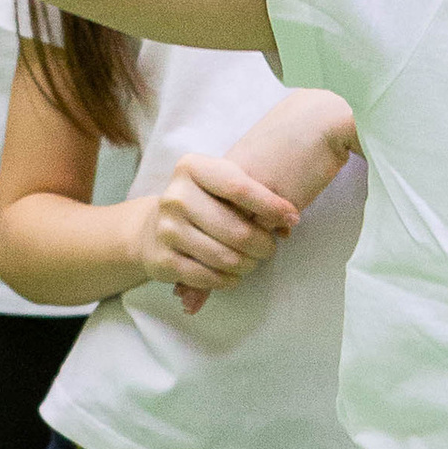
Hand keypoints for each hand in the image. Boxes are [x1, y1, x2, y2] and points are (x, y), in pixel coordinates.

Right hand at [139, 152, 300, 315]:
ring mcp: (166, 229)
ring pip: (225, 257)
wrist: (154, 226)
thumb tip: (289, 220)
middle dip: (263, 244)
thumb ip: (250, 193)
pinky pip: (208, 278)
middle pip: (237, 229)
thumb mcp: (219, 185)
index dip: (272, 206)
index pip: (240, 187)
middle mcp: (175, 196)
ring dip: (247, 264)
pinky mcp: (162, 260)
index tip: (293, 217)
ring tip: (252, 261)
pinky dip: (228, 280)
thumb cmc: (203, 202)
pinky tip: (234, 275)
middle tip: (270, 247)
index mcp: (192, 168)